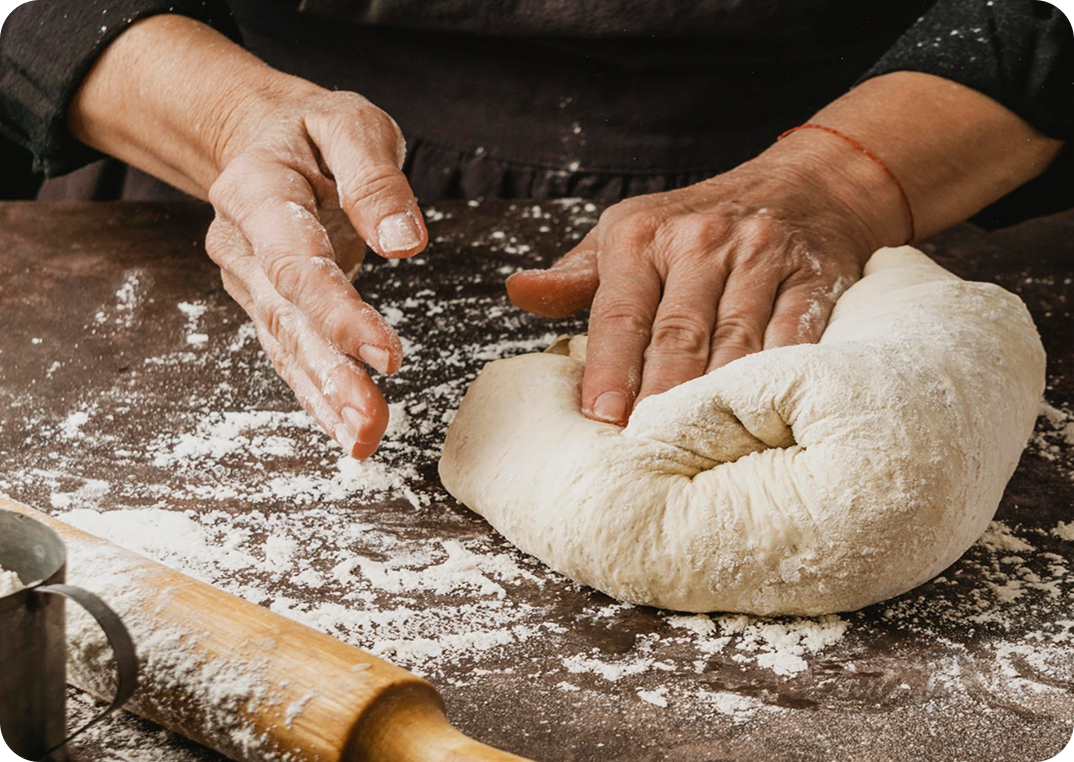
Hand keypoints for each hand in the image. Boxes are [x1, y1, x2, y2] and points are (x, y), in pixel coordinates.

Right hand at [69, 16, 427, 458]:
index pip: (297, 264)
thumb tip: (405, 242)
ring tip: (366, 440)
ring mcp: (249, 280)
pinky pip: (289, 354)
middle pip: (289, 320)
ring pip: (287, 347)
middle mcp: (242, 244)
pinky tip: (347, 430)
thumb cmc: (312, 131)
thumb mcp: (348, 124)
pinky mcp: (267, 304)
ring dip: (326, 398)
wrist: (259, 138)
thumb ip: (374, 178)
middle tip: (373, 423)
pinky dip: (318, 395)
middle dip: (332, 375)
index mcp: (256, 192)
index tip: (388, 356)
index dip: (339, 314)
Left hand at [507, 144, 902, 425]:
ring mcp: (761, 257)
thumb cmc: (697, 222)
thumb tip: (519, 291)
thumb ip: (575, 275)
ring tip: (695, 446)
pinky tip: (760, 417)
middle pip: (677, 333)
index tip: (601, 417)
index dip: (609, 368)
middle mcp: (701, 240)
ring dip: (714, 398)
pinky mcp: (812, 277)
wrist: (805, 183)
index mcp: (642, 233)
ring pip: (734, 342)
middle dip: (659, 395)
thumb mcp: (629, 232)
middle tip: (644, 447)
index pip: (620, 312)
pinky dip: (776, 380)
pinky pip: (793, 338)